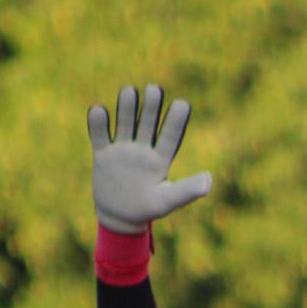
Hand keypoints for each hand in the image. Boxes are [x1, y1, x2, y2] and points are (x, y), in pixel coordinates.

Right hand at [87, 83, 212, 233]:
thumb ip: (187, 191)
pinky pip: (99, 135)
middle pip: (147, 123)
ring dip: (127, 108)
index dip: (176, 121)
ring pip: (125, 123)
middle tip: (155, 90)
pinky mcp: (103, 153)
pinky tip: (98, 110)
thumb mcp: (167, 201)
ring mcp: (122, 149)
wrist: (120, 217)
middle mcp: (143, 148)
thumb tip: (208, 180)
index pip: (170, 137)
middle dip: (150, 107)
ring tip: (129, 91)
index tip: (183, 104)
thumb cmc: (147, 208)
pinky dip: (97, 123)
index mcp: (160, 158)